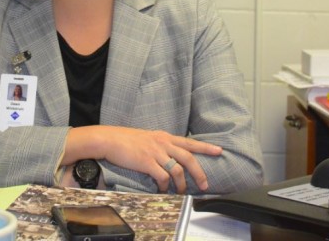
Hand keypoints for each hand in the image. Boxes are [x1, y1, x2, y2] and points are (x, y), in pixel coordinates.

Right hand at [66, 126, 222, 192]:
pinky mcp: (146, 162)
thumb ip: (161, 145)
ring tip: (180, 192)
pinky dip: (165, 186)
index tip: (219, 151)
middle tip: (205, 185)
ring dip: (181, 184)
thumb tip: (170, 156)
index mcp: (165, 137)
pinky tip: (162, 190)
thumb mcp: (148, 138)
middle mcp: (163, 143)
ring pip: (177, 170)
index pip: (190, 142)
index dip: (205, 147)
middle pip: (189, 157)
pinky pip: (162, 177)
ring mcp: (155, 152)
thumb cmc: (126, 140)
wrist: (109, 139)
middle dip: (199, 173)